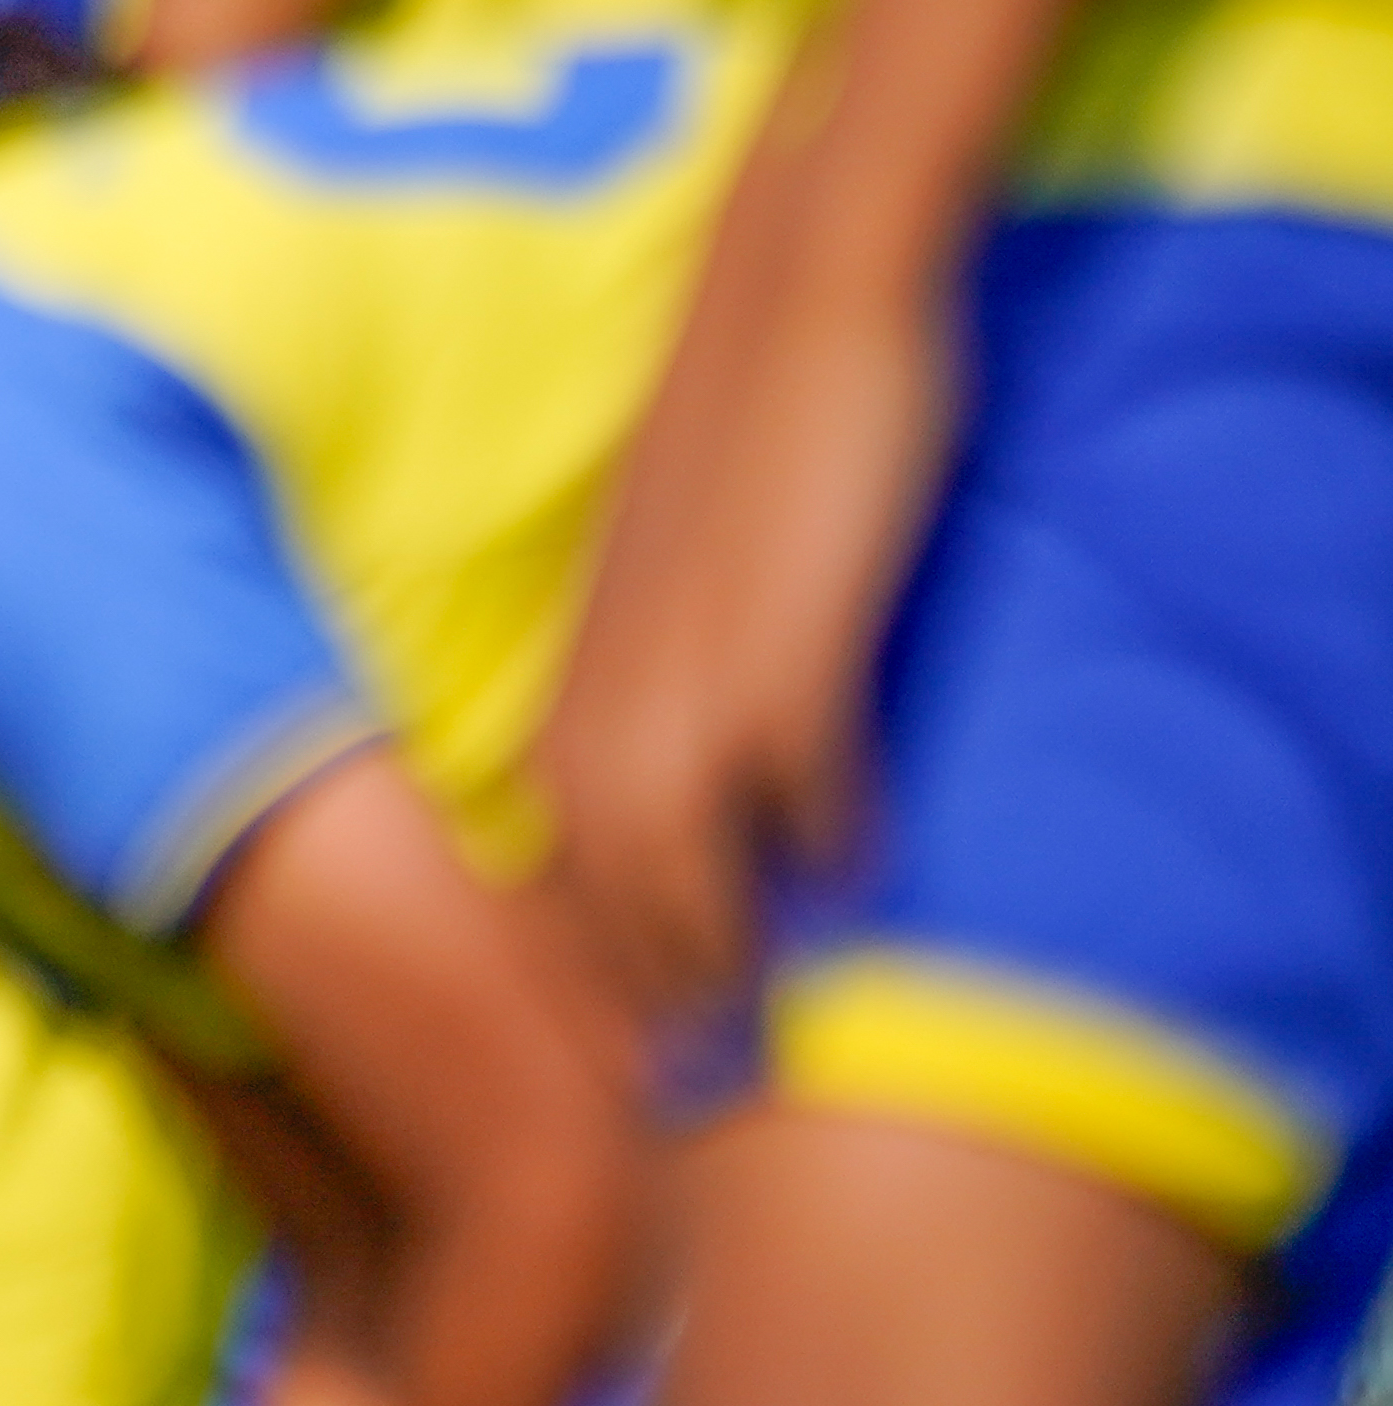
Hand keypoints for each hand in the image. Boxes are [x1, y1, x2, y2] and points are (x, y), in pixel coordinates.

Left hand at [542, 223, 960, 1016]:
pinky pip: (802, 796)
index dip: (585, 992)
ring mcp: (686, 690)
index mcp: (561, 702)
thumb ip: (645, 707)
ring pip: (682, 882)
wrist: (793, 307)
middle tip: (690, 1099)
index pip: (549, 895)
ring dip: (721, 965)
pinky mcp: (788, 657)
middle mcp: (599, 711)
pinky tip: (857, 865)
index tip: (618, 1075)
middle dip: (647, 1013)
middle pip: (607, 915)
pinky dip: (828, 846)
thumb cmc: (728, 462)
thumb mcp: (654, 611)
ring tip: (761, 1035)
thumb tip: (675, 820)